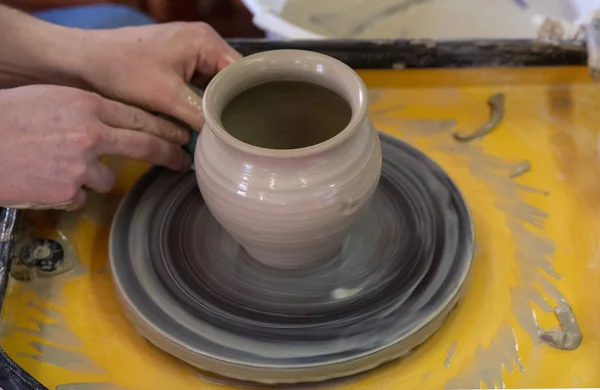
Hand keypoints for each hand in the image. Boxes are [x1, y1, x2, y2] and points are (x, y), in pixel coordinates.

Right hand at [0, 85, 189, 209]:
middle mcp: (90, 134)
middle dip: (170, 154)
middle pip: (145, 146)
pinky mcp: (66, 191)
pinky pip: (80, 196)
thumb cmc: (9, 116)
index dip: (165, 128)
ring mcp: (80, 166)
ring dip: (92, 176)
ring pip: (108, 179)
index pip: (140, 118)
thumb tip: (117, 125)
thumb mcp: (52, 99)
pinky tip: (44, 179)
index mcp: (86, 105)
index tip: (183, 135)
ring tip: (57, 165)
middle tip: (183, 162)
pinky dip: (67, 191)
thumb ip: (88, 110)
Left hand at [79, 22, 240, 129]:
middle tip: (233, 135)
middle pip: (229, 80)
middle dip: (228, 105)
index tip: (245, 128)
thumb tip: (223, 139)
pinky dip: (197, 104)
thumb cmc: (121, 70)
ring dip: (212, 107)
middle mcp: (202, 42)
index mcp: (206, 41)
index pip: (241, 73)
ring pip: (213, 86)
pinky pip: (197, 87)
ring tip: (218, 133)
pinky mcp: (175, 65)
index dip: (245, 100)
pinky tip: (199, 124)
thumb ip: (200, 116)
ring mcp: (188, 53)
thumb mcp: (166, 97)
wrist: (80, 61)